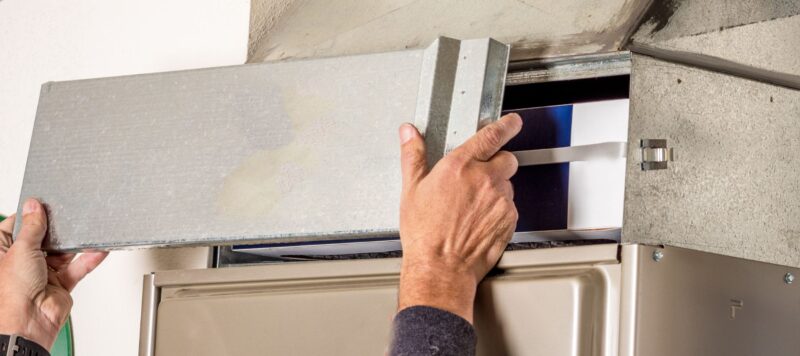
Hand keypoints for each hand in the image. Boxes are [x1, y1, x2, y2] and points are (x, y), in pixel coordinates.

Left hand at [0, 198, 107, 348]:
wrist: (29, 322)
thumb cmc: (11, 293)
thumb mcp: (21, 249)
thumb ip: (32, 227)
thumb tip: (34, 206)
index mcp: (3, 253)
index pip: (17, 227)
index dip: (30, 216)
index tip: (43, 205)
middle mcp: (22, 262)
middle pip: (43, 238)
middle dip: (56, 230)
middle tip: (67, 216)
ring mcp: (42, 273)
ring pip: (63, 252)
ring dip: (75, 244)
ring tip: (86, 231)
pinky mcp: (61, 283)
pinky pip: (78, 267)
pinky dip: (89, 259)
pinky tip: (98, 249)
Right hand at [396, 113, 521, 322]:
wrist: (441, 268)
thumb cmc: (425, 234)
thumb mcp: (411, 190)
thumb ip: (413, 156)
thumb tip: (409, 134)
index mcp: (460, 166)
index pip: (492, 135)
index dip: (506, 125)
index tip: (512, 122)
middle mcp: (485, 179)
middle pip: (507, 159)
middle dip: (498, 163)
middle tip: (481, 176)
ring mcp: (500, 200)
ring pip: (508, 185)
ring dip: (496, 189)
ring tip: (473, 206)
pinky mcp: (509, 220)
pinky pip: (510, 207)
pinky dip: (499, 210)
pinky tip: (479, 221)